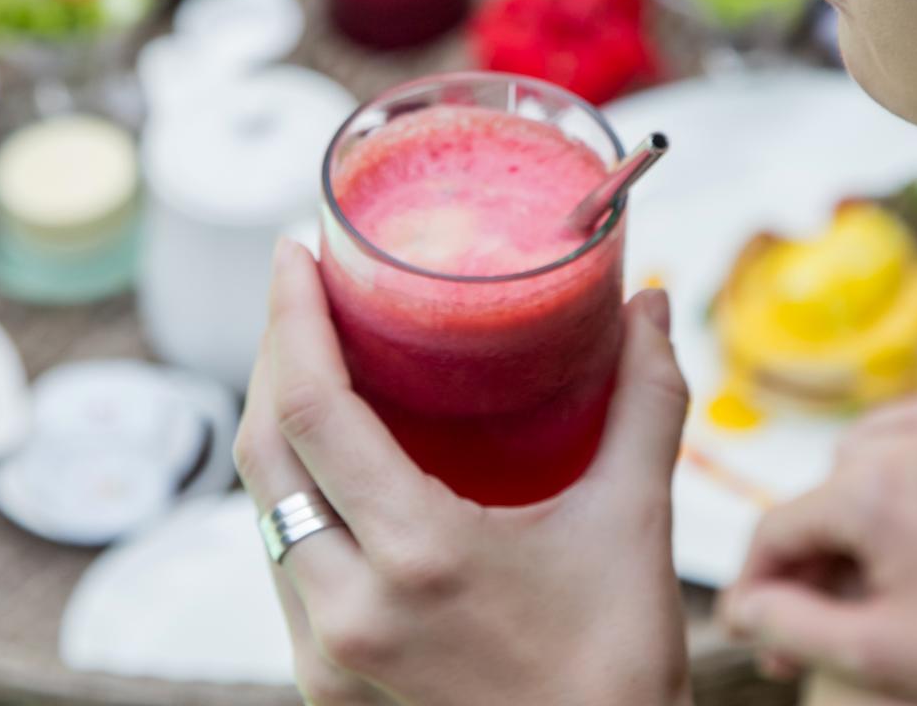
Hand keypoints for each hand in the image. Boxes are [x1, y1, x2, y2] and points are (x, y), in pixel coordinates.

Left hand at [234, 240, 693, 705]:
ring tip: (312, 360)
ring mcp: (325, 650)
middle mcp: (349, 607)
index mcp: (419, 557)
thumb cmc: (619, 667)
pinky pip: (281, 560)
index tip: (294, 253)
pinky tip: (329, 462)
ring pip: (263, 509)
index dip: (291, 318)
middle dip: (274, 355)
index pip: (314, 410)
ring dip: (277, 424)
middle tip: (305, 292)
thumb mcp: (634, 523)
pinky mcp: (324, 676)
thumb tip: (652, 307)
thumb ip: (647, 403)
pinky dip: (292, 493)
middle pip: (266, 450)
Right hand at [721, 401, 916, 702]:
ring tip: (863, 557)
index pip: (777, 528)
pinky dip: (916, 469)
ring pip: (875, 450)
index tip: (754, 621)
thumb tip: (744, 608)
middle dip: (815, 556)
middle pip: (824, 494)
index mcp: (871, 490)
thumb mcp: (877, 652)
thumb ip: (789, 625)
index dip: (756, 581)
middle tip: (822, 614)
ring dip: (854, 499)